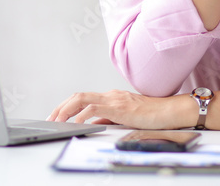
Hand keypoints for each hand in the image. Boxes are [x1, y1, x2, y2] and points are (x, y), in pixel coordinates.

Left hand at [48, 89, 192, 128]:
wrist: (168, 111)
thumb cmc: (151, 115)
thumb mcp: (124, 117)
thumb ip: (107, 118)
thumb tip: (90, 124)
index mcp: (110, 97)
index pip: (82, 97)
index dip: (66, 105)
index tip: (56, 115)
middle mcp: (110, 95)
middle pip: (78, 95)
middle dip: (61, 107)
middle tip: (51, 118)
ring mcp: (115, 99)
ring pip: (83, 99)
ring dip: (67, 109)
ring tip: (58, 120)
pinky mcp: (120, 107)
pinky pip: (97, 108)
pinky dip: (83, 114)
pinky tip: (77, 122)